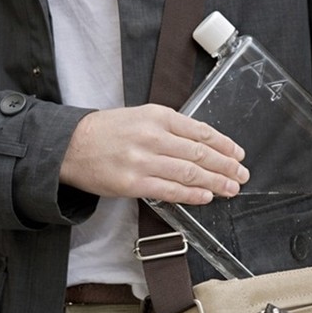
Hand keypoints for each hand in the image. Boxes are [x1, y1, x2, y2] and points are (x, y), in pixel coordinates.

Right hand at [60, 104, 249, 203]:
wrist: (69, 145)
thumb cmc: (107, 131)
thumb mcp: (140, 116)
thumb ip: (170, 127)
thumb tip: (203, 143)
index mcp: (157, 116)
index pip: (200, 130)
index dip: (224, 144)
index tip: (238, 154)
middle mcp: (152, 136)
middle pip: (200, 153)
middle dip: (226, 166)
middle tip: (242, 175)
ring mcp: (143, 160)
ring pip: (189, 172)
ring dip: (216, 182)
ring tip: (232, 188)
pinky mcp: (133, 183)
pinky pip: (169, 190)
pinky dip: (192, 195)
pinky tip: (207, 196)